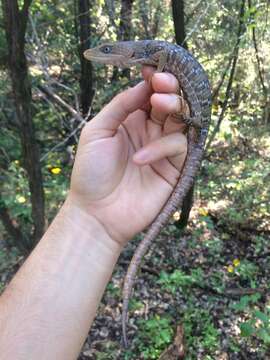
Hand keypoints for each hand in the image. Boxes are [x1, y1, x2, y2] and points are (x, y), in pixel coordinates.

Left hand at [69, 68, 186, 244]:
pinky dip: (162, 147)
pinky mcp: (174, 168)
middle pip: (169, 103)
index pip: (149, 94)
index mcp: (131, 121)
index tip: (152, 70)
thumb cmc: (91, 173)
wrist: (96, 213)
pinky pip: (178, 147)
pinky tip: (140, 158)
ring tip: (159, 104)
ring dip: (173, 107)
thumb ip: (120, 106)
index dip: (154, 81)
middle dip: (168, 88)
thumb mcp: (97, 132)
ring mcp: (162, 149)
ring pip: (180, 120)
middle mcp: (150, 132)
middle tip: (162, 83)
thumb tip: (143, 84)